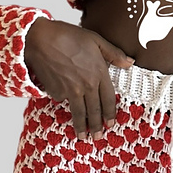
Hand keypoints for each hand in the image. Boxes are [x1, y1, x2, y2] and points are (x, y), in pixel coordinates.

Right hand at [24, 17, 134, 139]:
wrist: (42, 39)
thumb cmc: (68, 36)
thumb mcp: (95, 40)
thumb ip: (114, 54)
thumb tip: (130, 62)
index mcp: (99, 73)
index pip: (108, 99)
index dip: (110, 113)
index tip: (110, 124)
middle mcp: (87, 85)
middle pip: (94, 110)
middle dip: (97, 126)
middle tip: (98, 137)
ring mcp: (71, 90)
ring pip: (79, 112)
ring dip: (81, 126)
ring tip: (82, 137)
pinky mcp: (56, 92)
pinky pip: (62, 101)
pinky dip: (63, 103)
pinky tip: (62, 104)